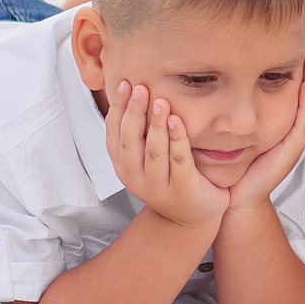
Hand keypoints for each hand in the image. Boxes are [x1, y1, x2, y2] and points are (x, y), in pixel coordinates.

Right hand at [103, 80, 228, 231]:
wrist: (190, 220)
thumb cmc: (169, 180)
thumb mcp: (146, 159)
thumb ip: (138, 134)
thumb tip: (129, 94)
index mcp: (124, 167)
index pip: (114, 135)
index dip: (117, 109)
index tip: (123, 83)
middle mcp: (136, 178)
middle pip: (130, 141)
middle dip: (134, 112)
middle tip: (140, 87)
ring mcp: (159, 186)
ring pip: (153, 151)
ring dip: (155, 124)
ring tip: (160, 100)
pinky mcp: (183, 190)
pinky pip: (179, 161)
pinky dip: (177, 140)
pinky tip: (177, 121)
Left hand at [226, 41, 304, 209]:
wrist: (234, 197)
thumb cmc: (231, 166)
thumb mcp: (230, 129)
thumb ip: (229, 106)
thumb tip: (215, 74)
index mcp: (280, 119)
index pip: (295, 84)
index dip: (300, 62)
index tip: (300, 37)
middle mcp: (290, 126)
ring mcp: (293, 138)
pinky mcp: (290, 150)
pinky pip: (303, 122)